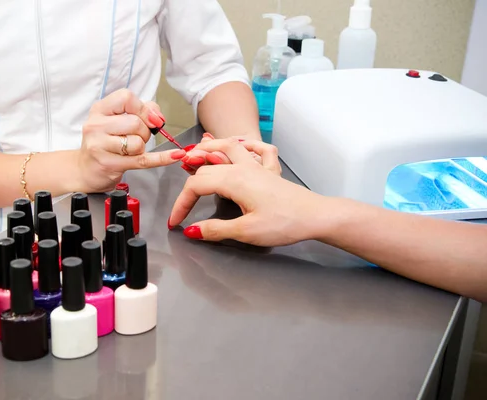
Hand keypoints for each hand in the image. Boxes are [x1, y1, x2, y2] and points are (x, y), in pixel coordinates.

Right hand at [75, 89, 185, 191]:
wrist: (86, 170)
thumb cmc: (104, 142)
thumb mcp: (116, 120)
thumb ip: (141, 110)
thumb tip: (158, 116)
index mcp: (99, 110)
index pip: (126, 98)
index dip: (143, 108)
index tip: (149, 118)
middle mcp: (96, 126)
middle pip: (135, 123)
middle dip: (144, 132)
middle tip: (136, 137)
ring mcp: (100, 146)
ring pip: (137, 143)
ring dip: (141, 147)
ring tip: (129, 150)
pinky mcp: (109, 164)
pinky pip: (143, 160)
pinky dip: (162, 158)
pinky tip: (175, 155)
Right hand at [168, 138, 327, 246]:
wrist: (316, 216)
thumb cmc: (284, 223)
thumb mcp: (246, 231)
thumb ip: (215, 230)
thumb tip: (192, 230)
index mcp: (233, 180)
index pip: (195, 186)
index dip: (181, 203)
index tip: (175, 222)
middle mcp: (242, 167)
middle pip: (206, 166)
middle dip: (189, 180)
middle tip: (180, 198)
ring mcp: (256, 166)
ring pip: (228, 147)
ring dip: (210, 148)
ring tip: (196, 152)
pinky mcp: (267, 171)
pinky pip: (255, 149)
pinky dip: (244, 144)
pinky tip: (240, 146)